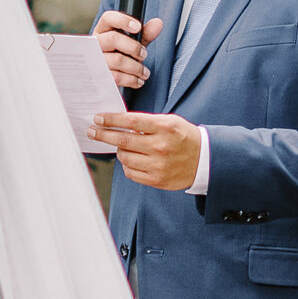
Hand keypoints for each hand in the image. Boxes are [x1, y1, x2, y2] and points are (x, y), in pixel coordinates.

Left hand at [88, 110, 202, 190]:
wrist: (205, 160)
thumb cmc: (184, 137)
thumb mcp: (170, 122)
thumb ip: (147, 123)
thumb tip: (120, 124)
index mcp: (164, 128)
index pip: (130, 122)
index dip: (111, 120)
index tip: (98, 118)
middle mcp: (160, 147)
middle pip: (123, 141)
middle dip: (103, 135)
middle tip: (92, 131)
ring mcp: (158, 165)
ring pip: (125, 158)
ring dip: (118, 151)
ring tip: (120, 146)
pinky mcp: (156, 180)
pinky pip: (131, 172)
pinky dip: (126, 165)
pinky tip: (131, 159)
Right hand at [96, 9, 163, 93]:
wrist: (108, 78)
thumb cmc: (120, 55)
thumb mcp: (133, 43)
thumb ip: (145, 33)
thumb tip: (158, 23)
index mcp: (103, 30)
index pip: (108, 18)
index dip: (123, 20)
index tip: (138, 27)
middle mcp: (96, 43)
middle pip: (113, 39)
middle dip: (134, 47)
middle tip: (144, 54)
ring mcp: (95, 60)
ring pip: (117, 60)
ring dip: (136, 67)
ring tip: (145, 72)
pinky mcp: (98, 76)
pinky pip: (116, 77)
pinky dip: (132, 80)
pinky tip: (138, 80)